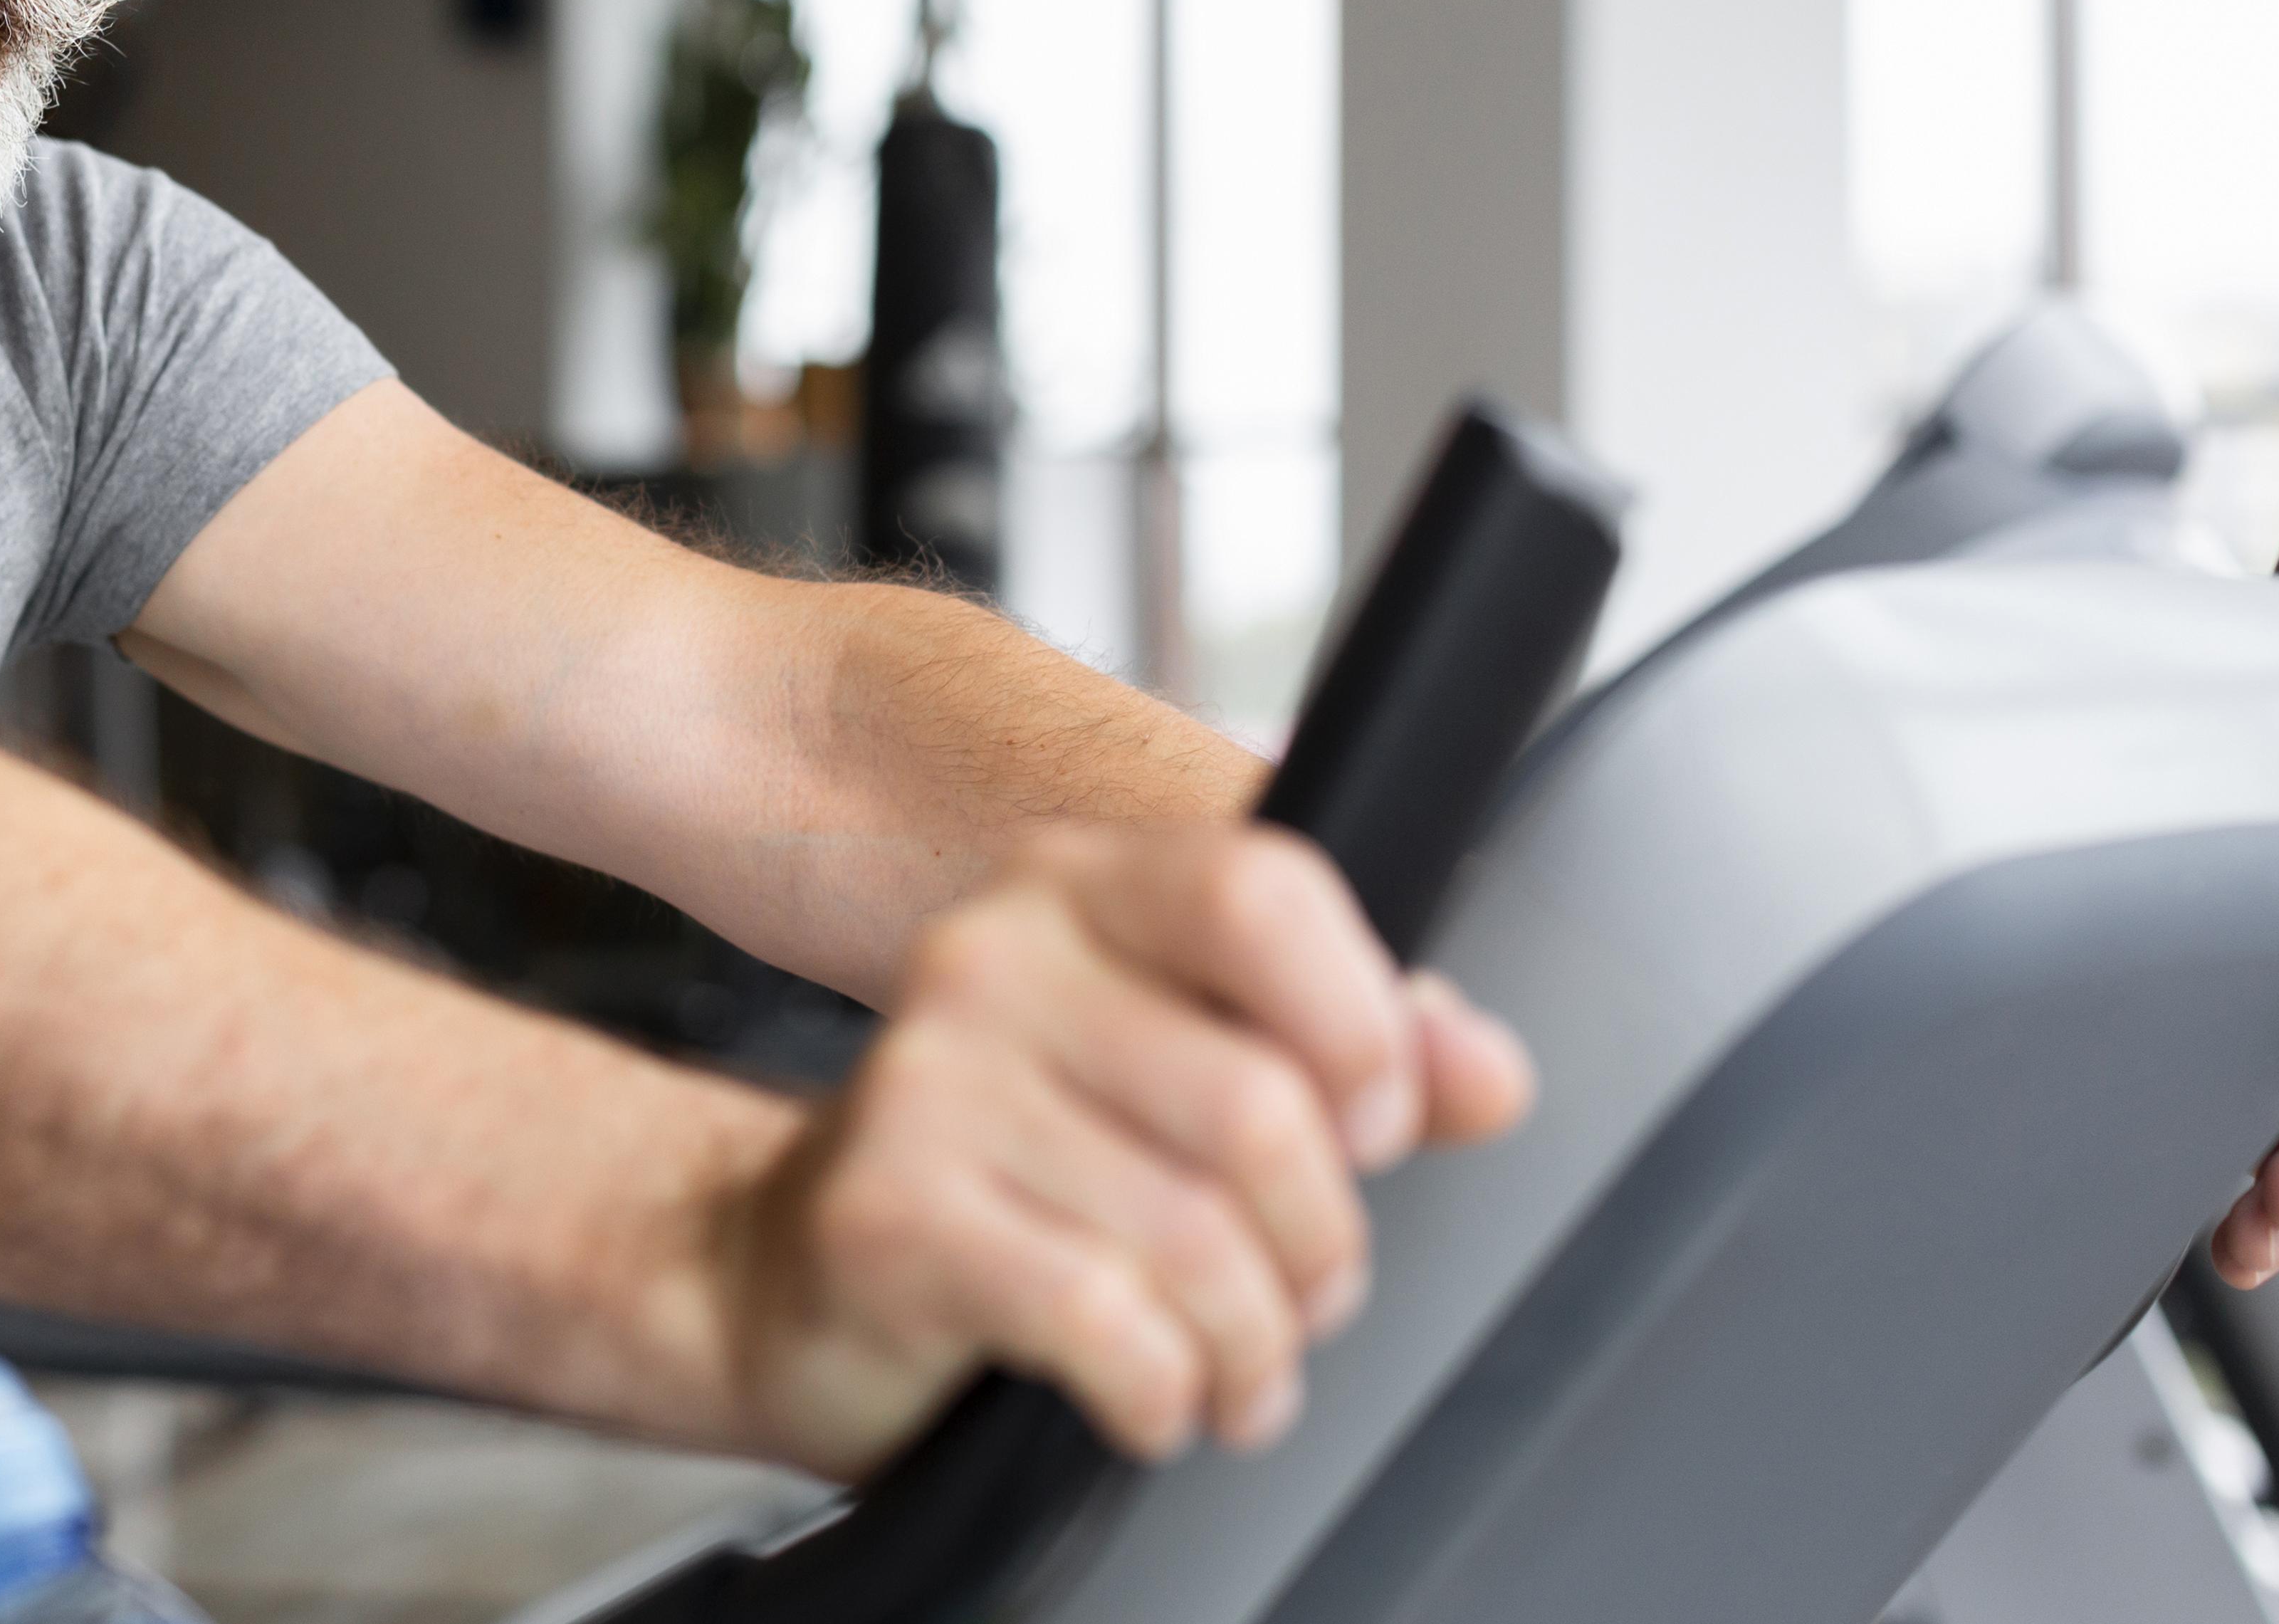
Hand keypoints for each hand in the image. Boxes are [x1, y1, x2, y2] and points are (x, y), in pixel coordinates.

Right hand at [707, 821, 1533, 1477]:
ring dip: (1250, 1344)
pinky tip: (1149, 1393)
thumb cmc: (1013, 1170)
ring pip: (1196, 1237)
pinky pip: (1107, 1321)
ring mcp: (924, 1077)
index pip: (1264, 893)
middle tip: (1301, 1294)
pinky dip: (1164, 1390)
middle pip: (1259, 1105)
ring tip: (1234, 1365)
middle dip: (1319, 1248)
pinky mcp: (887, 1212)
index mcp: (1077, 884)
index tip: (1372, 1124)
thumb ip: (1353, 1055)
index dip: (1359, 1027)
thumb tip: (1487, 1069)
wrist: (791, 1269)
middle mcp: (989, 953)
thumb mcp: (1181, 1081)